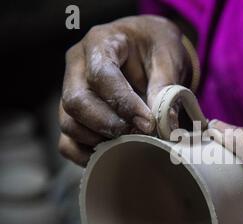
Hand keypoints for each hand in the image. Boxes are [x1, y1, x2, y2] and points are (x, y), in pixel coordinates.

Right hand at [59, 15, 190, 165]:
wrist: (148, 48)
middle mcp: (77, 66)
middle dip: (109, 125)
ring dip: (100, 140)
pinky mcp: (72, 116)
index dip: (124, 103)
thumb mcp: (169, 58)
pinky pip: (67, 142)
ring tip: (132, 142)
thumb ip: (166, 88)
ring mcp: (70, 91)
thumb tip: (165, 123)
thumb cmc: (156, 48)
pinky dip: (87, 154)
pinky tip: (115, 153)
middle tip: (140, 134)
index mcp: (100, 42)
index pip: (102, 75)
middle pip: (76, 102)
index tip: (148, 123)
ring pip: (69, 123)